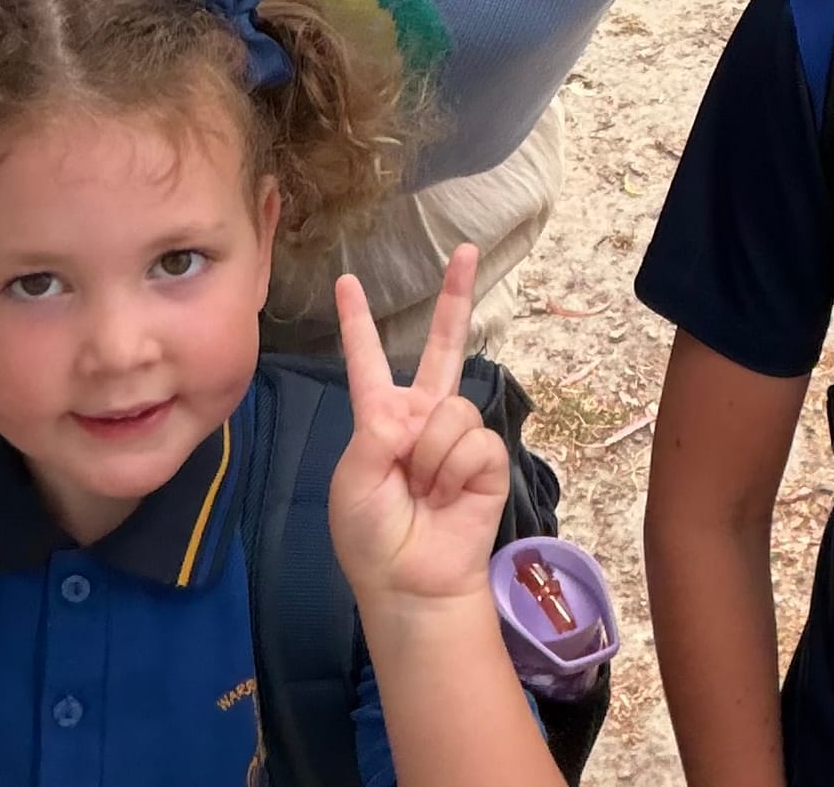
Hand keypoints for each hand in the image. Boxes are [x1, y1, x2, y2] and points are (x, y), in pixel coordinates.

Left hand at [329, 245, 509, 608]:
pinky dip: (455, 472)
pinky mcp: (486, 458)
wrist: (412, 583)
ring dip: (432, 456)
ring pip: (452, 408)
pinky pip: (473, 441)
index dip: (358, 322)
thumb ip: (377, 436)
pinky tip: (449, 498)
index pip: (368, 361)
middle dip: (455, 297)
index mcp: (379, 418)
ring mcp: (455, 435)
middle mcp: (421, 417)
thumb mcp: (354, 483)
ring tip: (424, 491)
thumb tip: (412, 414)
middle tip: (465, 250)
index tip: (347, 282)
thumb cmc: (372, 538)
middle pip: (442, 347)